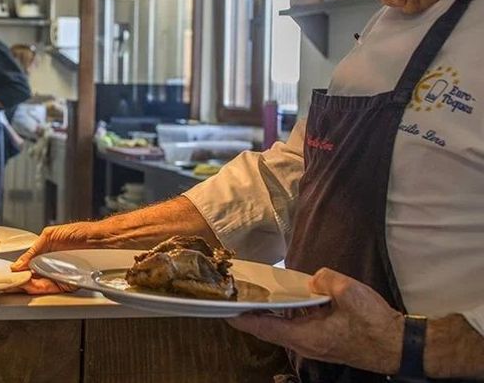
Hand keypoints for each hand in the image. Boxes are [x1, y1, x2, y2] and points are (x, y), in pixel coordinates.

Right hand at [10, 221, 104, 294]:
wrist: (98, 240)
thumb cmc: (79, 234)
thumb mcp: (49, 236)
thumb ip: (32, 251)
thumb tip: (18, 264)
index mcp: (45, 255)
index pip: (28, 266)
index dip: (18, 271)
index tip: (10, 274)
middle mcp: (51, 267)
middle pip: (31, 278)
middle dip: (20, 280)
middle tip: (10, 281)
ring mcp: (59, 276)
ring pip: (39, 285)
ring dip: (27, 285)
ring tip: (18, 281)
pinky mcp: (67, 284)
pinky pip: (51, 288)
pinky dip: (40, 288)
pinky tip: (31, 284)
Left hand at [226, 268, 403, 374]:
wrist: (399, 345)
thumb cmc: (375, 325)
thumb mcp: (349, 293)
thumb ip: (325, 279)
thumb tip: (313, 279)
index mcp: (305, 336)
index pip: (263, 328)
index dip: (242, 319)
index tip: (225, 310)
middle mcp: (305, 344)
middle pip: (269, 329)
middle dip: (253, 314)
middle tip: (238, 296)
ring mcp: (315, 345)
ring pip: (284, 329)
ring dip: (271, 314)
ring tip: (258, 295)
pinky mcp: (325, 342)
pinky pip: (299, 328)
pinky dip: (290, 316)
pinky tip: (291, 301)